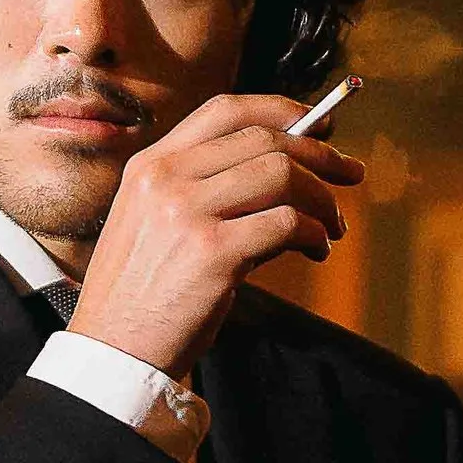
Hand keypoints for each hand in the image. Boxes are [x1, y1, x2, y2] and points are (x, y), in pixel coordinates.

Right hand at [69, 91, 364, 375]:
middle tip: (348, 175)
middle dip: (320, 155)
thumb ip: (203, 189)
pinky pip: (288, 223)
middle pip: (265, 140)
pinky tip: (316, 249)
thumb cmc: (142, 294)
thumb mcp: (153, 222)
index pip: (226, 110)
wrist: (114, 351)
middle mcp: (166, 178)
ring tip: (330, 229)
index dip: (282, 110)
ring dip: (322, 199)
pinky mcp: (213, 253)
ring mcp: (187, 213)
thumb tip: (289, 170)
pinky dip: (314, 234)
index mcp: (150, 165)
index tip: (320, 126)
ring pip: (283, 175)